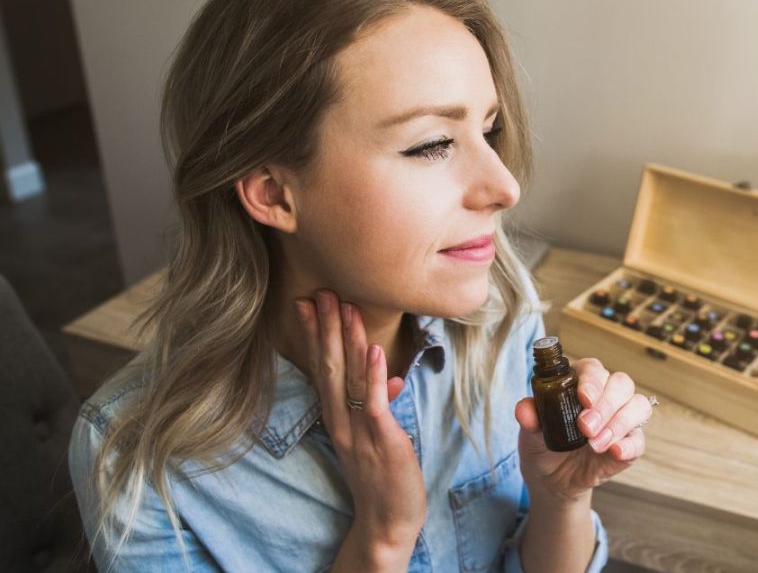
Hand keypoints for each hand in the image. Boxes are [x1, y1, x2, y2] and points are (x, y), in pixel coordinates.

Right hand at [294, 289, 425, 547]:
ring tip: (343, 306)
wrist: (387, 523)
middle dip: (325, 328)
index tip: (307, 303)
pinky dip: (375, 376)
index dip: (316, 336)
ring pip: (350, 378)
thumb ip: (381, 406)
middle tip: (319, 292)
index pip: (324, 369)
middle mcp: (341, 421)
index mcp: (338, 418)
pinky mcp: (382, 440)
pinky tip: (375, 350)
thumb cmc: (384, 478)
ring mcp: (359, 430)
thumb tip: (393, 379)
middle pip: (330, 367)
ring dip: (347, 341)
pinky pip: (374, 404)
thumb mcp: (379, 437)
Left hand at [514, 357, 650, 502]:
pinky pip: (639, 440)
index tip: (583, 397)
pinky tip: (615, 451)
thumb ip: (529, 417)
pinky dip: (629, 445)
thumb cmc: (543, 445)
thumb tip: (524, 410)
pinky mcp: (629, 444)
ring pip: (638, 406)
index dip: (592, 380)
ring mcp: (621, 419)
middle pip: (621, 384)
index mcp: (581, 383)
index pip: (594, 369)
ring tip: (595, 444)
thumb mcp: (530, 432)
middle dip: (606, 404)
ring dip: (619, 423)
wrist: (551, 480)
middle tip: (586, 427)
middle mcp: (606, 396)